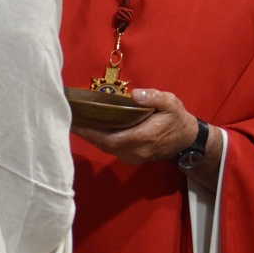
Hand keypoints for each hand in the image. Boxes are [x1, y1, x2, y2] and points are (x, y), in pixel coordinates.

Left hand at [74, 88, 222, 189]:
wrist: (185, 141)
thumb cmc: (177, 120)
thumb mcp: (171, 103)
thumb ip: (154, 98)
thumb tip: (135, 95)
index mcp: (143, 138)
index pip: (110, 138)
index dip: (91, 132)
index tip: (75, 121)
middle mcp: (134, 151)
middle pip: (102, 144)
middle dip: (85, 131)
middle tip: (68, 117)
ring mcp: (131, 157)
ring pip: (104, 147)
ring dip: (89, 135)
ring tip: (74, 120)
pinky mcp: (129, 156)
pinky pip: (109, 147)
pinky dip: (97, 137)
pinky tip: (88, 126)